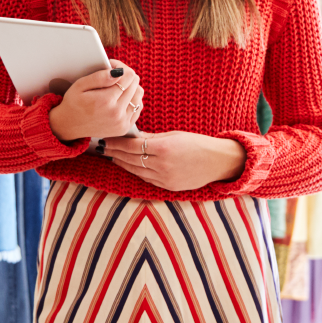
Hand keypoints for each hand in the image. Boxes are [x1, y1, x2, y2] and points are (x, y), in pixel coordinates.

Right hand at [47, 59, 142, 142]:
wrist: (69, 126)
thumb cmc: (73, 103)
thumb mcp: (79, 86)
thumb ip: (99, 77)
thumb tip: (118, 72)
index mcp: (105, 101)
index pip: (128, 75)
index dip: (121, 67)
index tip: (111, 66)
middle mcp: (116, 113)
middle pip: (135, 84)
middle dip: (126, 75)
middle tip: (114, 75)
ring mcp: (122, 122)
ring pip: (139, 95)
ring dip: (131, 87)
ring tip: (118, 87)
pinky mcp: (124, 127)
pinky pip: (138, 107)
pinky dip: (132, 100)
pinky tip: (121, 98)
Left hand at [102, 131, 246, 191]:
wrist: (219, 162)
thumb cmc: (198, 143)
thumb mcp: (174, 135)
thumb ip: (151, 138)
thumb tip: (132, 136)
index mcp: (163, 148)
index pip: (131, 146)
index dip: (116, 143)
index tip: (106, 139)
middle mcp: (162, 165)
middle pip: (130, 159)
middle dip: (114, 153)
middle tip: (102, 148)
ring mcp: (165, 178)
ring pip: (136, 171)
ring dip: (122, 163)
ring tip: (111, 156)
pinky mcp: (168, 187)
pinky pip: (146, 179)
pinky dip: (136, 172)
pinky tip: (128, 166)